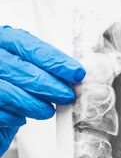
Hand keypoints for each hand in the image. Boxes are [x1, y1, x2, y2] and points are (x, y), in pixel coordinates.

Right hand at [0, 26, 84, 155]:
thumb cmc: (10, 85)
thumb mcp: (28, 69)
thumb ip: (45, 69)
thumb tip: (75, 76)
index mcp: (1, 40)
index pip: (28, 45)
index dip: (54, 60)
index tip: (77, 73)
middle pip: (19, 68)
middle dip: (48, 84)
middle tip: (67, 96)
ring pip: (7, 91)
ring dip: (33, 103)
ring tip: (48, 111)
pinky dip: (13, 116)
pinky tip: (21, 118)